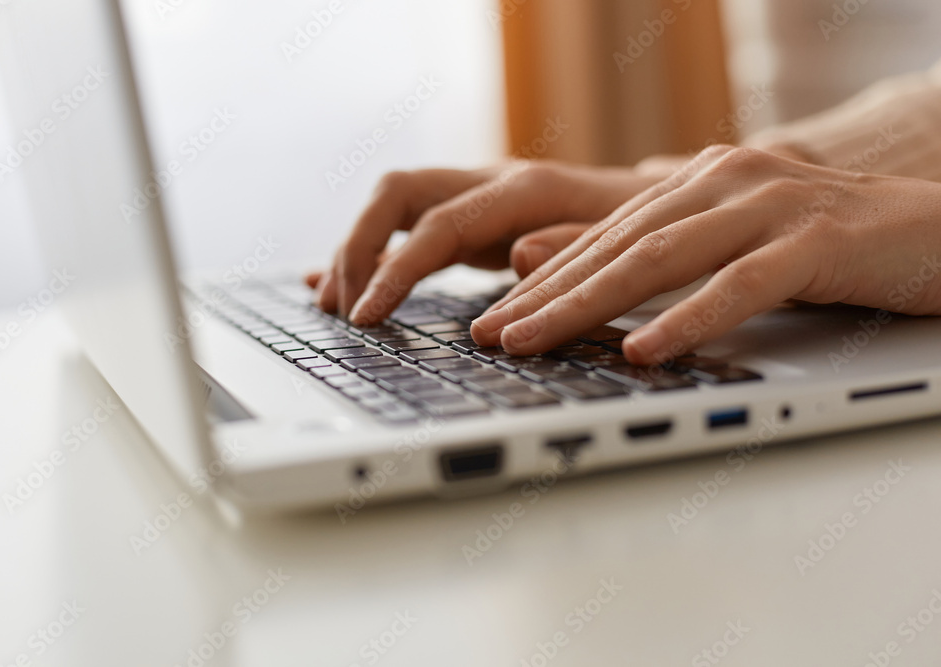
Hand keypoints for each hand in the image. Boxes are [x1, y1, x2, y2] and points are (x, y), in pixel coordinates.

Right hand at [309, 161, 673, 321]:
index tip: (366, 315)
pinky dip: (376, 258)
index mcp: (523, 191)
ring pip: (394, 211)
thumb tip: (521, 256)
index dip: (394, 268)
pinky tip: (346, 286)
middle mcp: (492, 186)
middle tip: (344, 311)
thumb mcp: (632, 243)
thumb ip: (577, 248)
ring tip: (334, 306)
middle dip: (357, 250)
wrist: (663, 206)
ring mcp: (479, 203)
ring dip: (358, 254)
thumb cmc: (652, 229)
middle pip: (396, 197)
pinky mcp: (476, 225)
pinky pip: (410, 233)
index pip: (435, 223)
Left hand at [470, 145, 940, 363]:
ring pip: (661, 259)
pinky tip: (645, 352)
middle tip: (490, 334)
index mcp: (700, 181)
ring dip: (588, 305)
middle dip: (546, 294)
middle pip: (616, 246)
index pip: (603, 235)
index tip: (493, 317)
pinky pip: (741, 286)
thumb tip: (584, 283)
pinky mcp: (819, 241)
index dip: (544, 278)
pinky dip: (689, 321)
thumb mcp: (737, 244)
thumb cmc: (833, 246)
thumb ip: (668, 255)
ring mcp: (772, 205)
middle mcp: (726, 181)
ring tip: (533, 342)